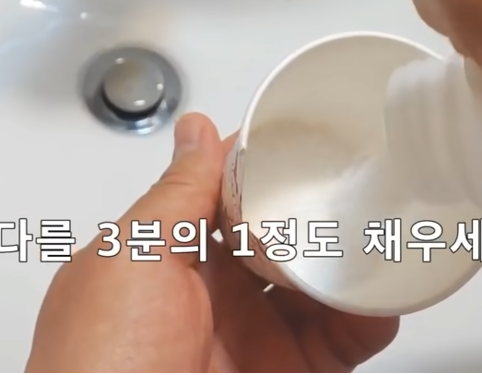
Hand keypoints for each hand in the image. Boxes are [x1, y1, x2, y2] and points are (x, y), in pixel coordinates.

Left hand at [26, 113, 398, 371]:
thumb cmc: (97, 364)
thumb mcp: (130, 260)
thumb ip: (175, 195)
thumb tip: (197, 131)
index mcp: (164, 259)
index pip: (224, 198)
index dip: (262, 166)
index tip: (304, 134)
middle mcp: (210, 298)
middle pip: (279, 241)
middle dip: (318, 213)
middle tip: (360, 181)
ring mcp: (251, 341)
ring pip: (316, 289)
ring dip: (352, 262)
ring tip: (385, 232)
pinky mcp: (286, 374)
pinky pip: (340, 342)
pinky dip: (368, 318)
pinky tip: (383, 297)